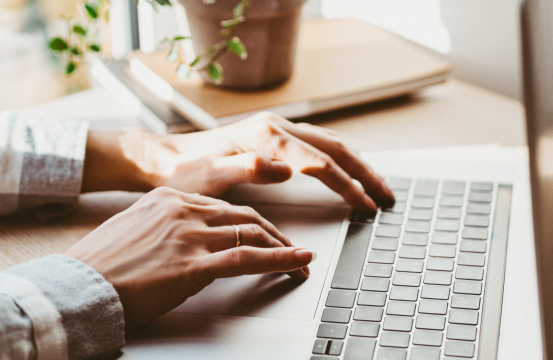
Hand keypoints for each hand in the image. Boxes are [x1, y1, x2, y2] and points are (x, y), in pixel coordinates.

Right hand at [65, 187, 314, 328]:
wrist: (76, 287)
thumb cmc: (100, 266)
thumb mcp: (135, 232)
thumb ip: (166, 228)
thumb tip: (190, 241)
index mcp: (168, 198)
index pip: (224, 206)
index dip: (252, 222)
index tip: (266, 232)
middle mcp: (183, 209)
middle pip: (244, 216)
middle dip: (274, 232)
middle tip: (292, 247)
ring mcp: (189, 234)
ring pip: (252, 232)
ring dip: (284, 248)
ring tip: (302, 260)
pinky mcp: (193, 262)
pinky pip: (248, 257)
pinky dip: (281, 259)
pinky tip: (299, 263)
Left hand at [82, 112, 393, 210]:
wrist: (165, 158)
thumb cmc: (185, 172)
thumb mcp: (210, 176)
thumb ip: (248, 170)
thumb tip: (286, 169)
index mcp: (265, 137)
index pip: (319, 161)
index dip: (346, 185)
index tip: (365, 204)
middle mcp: (275, 128)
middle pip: (335, 148)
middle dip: (364, 173)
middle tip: (386, 196)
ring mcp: (277, 131)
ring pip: (331, 144)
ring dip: (357, 165)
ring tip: (377, 186)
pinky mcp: (274, 139)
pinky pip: (318, 146)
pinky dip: (340, 160)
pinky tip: (347, 173)